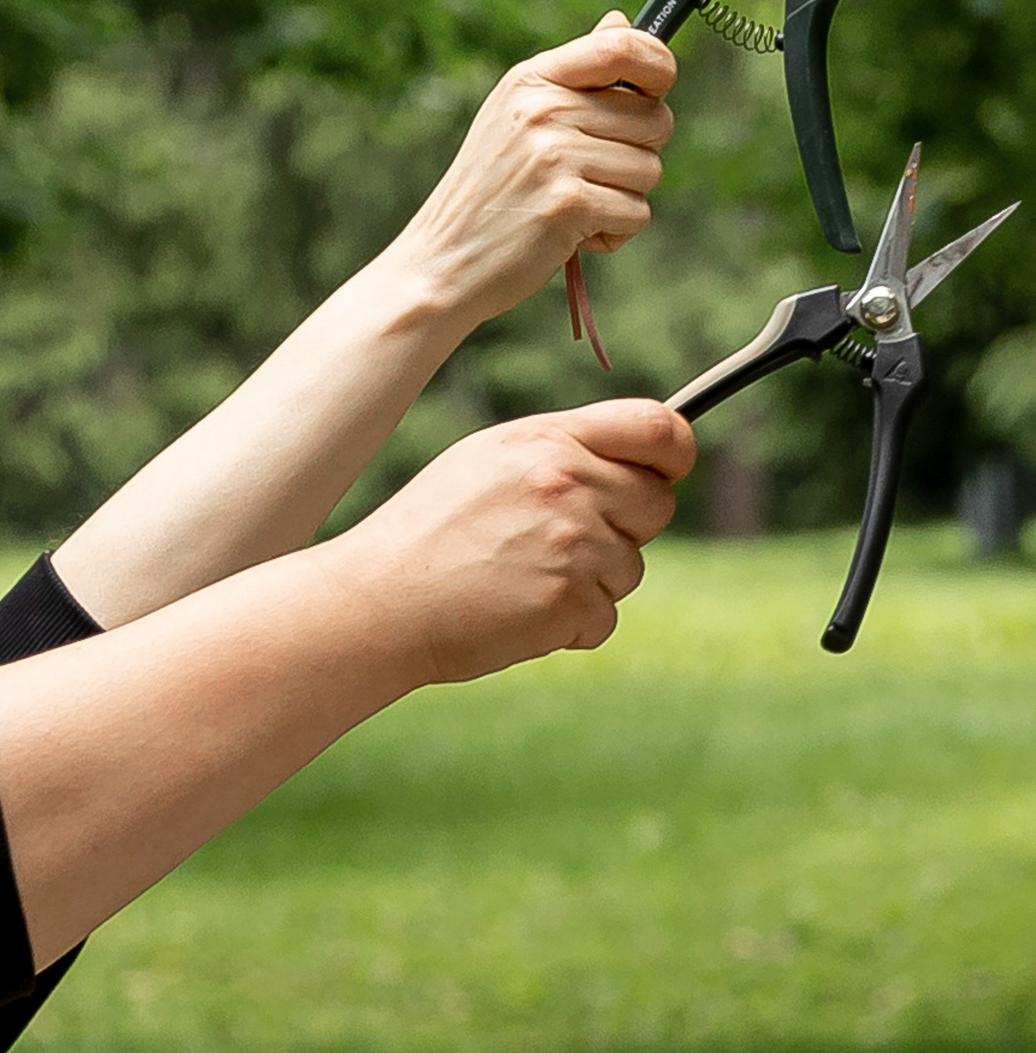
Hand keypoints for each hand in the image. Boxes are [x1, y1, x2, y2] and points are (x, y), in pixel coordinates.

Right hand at [326, 400, 694, 684]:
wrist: (378, 598)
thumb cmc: (428, 529)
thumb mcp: (487, 461)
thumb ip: (561, 452)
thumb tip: (636, 462)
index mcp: (547, 440)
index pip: (658, 427)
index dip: (674, 452)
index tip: (666, 471)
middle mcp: (566, 484)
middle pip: (656, 503)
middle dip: (624, 526)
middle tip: (557, 542)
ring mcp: (572, 544)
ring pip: (631, 566)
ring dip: (590, 581)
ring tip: (518, 576)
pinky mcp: (569, 602)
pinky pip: (604, 617)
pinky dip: (569, 625)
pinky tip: (515, 610)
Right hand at [388, 14, 677, 330]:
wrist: (440, 261)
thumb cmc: (487, 192)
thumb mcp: (516, 117)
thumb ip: (574, 75)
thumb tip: (619, 22)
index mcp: (531, 81)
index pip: (623, 46)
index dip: (659, 67)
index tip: (652, 93)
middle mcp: (542, 111)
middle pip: (655, 118)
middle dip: (636, 154)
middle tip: (585, 175)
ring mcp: (553, 156)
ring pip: (650, 170)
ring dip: (622, 198)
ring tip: (571, 206)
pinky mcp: (567, 203)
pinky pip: (637, 212)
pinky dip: (613, 233)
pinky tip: (570, 234)